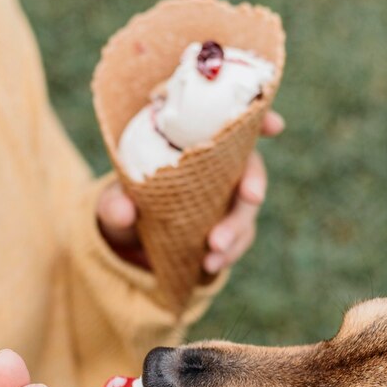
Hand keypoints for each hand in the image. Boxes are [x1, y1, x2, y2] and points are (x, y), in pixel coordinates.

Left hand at [96, 109, 285, 275]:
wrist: (130, 239)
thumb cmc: (125, 202)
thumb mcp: (112, 201)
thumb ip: (114, 203)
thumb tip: (124, 211)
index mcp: (193, 143)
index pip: (230, 123)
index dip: (258, 119)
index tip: (274, 126)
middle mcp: (218, 167)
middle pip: (249, 166)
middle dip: (254, 181)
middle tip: (252, 196)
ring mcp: (227, 199)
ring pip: (247, 207)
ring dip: (237, 228)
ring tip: (214, 250)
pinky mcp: (228, 228)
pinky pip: (238, 238)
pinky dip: (228, 252)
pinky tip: (209, 266)